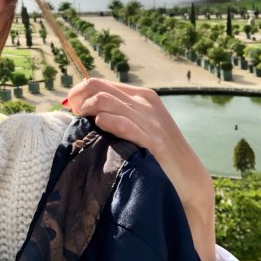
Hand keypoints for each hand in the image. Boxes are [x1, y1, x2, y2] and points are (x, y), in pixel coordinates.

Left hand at [66, 78, 215, 260]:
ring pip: (107, 102)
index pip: (99, 83)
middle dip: (79, 98)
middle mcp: (144, 103)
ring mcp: (149, 121)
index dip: (79, 93)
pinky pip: (125, 125)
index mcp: (140, 95)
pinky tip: (100, 126)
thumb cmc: (158, 151)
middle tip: (73, 114)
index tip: (71, 107)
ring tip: (82, 122)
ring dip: (88, 110)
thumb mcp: (139, 124)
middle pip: (99, 88)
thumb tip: (83, 108)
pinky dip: (109, 122)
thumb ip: (117, 112)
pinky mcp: (153, 141)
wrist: (189, 177)